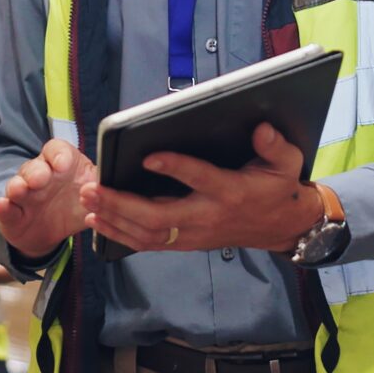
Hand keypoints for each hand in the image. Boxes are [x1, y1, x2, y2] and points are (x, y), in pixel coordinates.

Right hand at [0, 138, 95, 259]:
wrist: (51, 235)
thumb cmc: (73, 207)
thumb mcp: (92, 199)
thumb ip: (99, 190)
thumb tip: (108, 186)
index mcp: (62, 167)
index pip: (57, 150)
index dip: (58, 154)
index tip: (62, 164)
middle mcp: (40, 175)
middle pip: (35, 167)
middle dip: (36, 172)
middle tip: (39, 179)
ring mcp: (23, 194)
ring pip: (17, 184)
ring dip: (17, 186)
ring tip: (19, 190)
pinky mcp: (11, 213)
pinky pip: (5, 208)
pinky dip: (4, 207)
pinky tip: (4, 205)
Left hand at [81, 123, 321, 254]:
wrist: (281, 226)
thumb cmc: (278, 188)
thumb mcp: (287, 162)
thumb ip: (275, 145)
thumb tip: (261, 129)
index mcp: (231, 190)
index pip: (200, 178)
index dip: (175, 168)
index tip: (148, 155)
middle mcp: (208, 215)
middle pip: (159, 217)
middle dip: (122, 204)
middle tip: (92, 188)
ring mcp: (194, 233)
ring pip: (148, 234)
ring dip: (114, 219)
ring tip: (87, 201)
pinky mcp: (186, 241)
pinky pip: (148, 243)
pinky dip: (119, 234)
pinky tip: (97, 220)